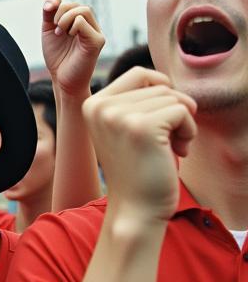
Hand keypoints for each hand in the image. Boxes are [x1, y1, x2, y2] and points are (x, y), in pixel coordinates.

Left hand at [41, 0, 104, 97]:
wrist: (62, 80)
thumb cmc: (57, 57)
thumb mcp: (49, 32)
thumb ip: (49, 14)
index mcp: (80, 23)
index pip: (72, 5)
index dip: (58, 4)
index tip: (48, 10)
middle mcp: (90, 26)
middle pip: (79, 6)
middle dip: (61, 12)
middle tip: (55, 29)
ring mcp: (95, 33)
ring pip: (84, 11)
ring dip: (66, 18)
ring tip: (60, 32)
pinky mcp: (97, 41)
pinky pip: (85, 23)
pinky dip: (73, 25)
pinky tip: (68, 36)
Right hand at [84, 67, 196, 224]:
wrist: (135, 208)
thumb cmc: (139, 168)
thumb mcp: (126, 126)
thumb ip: (136, 99)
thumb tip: (165, 80)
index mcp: (92, 104)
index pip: (140, 74)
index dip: (161, 94)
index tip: (158, 123)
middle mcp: (100, 106)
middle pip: (160, 86)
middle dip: (172, 112)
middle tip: (163, 142)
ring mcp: (118, 116)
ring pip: (173, 98)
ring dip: (182, 124)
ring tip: (168, 148)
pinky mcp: (142, 127)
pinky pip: (183, 111)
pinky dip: (189, 132)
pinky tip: (177, 152)